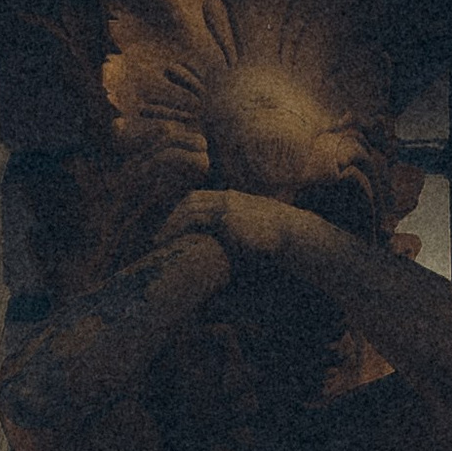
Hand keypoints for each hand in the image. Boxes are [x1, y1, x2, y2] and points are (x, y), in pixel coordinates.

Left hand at [158, 188, 344, 286]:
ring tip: (159, 239)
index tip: (170, 226)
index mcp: (233, 199)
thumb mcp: (251, 232)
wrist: (293, 234)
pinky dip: (179, 228)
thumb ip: (235, 234)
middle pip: (190, 200)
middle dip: (172, 215)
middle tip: (158, 234)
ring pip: (189, 208)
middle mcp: (228, 198)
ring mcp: (227, 205)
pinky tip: (170, 239)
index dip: (182, 210)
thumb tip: (226, 252)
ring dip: (171, 223)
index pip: (199, 198)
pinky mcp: (227, 217)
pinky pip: (195, 219)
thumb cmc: (274, 239)